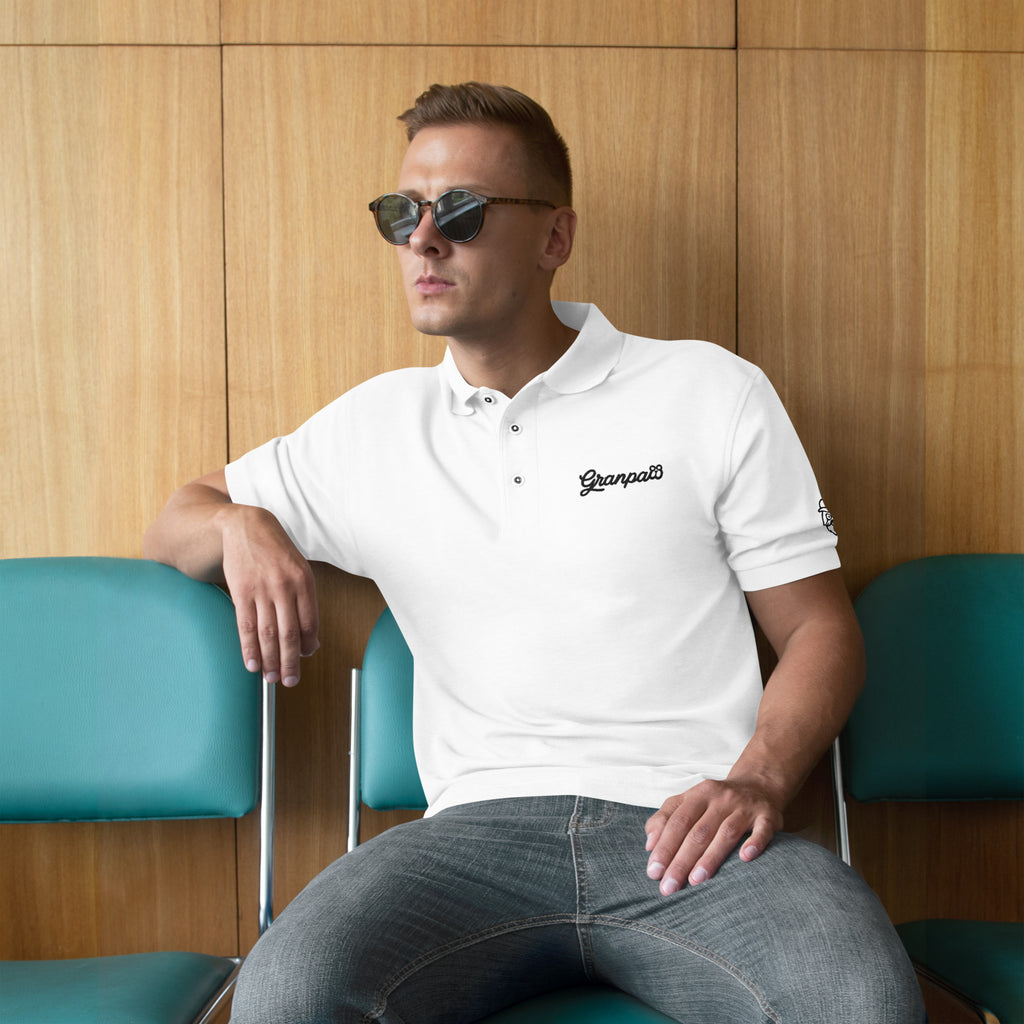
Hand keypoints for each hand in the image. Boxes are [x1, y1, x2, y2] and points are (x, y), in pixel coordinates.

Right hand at [218, 504, 319, 686]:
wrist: (247, 526)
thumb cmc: (276, 552)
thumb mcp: (299, 570)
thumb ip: (305, 601)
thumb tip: (310, 640)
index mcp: (305, 582)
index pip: (309, 623)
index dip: (306, 646)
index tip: (303, 660)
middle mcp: (285, 587)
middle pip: (289, 634)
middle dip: (290, 662)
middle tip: (289, 681)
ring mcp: (262, 590)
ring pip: (268, 634)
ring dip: (270, 661)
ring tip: (271, 678)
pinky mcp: (241, 592)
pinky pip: (246, 626)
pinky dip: (249, 648)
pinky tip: (252, 664)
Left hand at [644, 779, 782, 894]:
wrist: (758, 786)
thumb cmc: (715, 802)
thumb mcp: (688, 802)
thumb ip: (665, 818)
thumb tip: (649, 845)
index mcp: (698, 794)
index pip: (677, 821)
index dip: (664, 846)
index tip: (653, 872)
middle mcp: (721, 798)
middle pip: (698, 831)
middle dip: (681, 860)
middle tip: (669, 886)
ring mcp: (745, 807)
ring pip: (726, 833)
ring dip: (710, 857)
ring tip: (695, 880)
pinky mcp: (768, 816)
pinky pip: (762, 830)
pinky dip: (754, 843)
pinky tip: (745, 858)